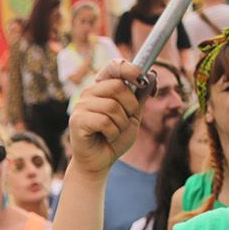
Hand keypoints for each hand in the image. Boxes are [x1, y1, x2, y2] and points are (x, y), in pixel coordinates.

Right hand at [68, 60, 143, 175]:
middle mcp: (89, 93)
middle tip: (126, 120)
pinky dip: (112, 133)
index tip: (143, 80)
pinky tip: (107, 137)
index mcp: (103, 88)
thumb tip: (152, 75)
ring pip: (112, 106)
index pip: (114, 67)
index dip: (130, 69)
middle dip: (130, 106)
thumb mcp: (134, 116)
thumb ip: (140, 96)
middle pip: (118, 87)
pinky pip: (104, 121)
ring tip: (114, 132)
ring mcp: (81, 105)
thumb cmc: (115, 138)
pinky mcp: (77, 120)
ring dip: (121, 124)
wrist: (100, 161)